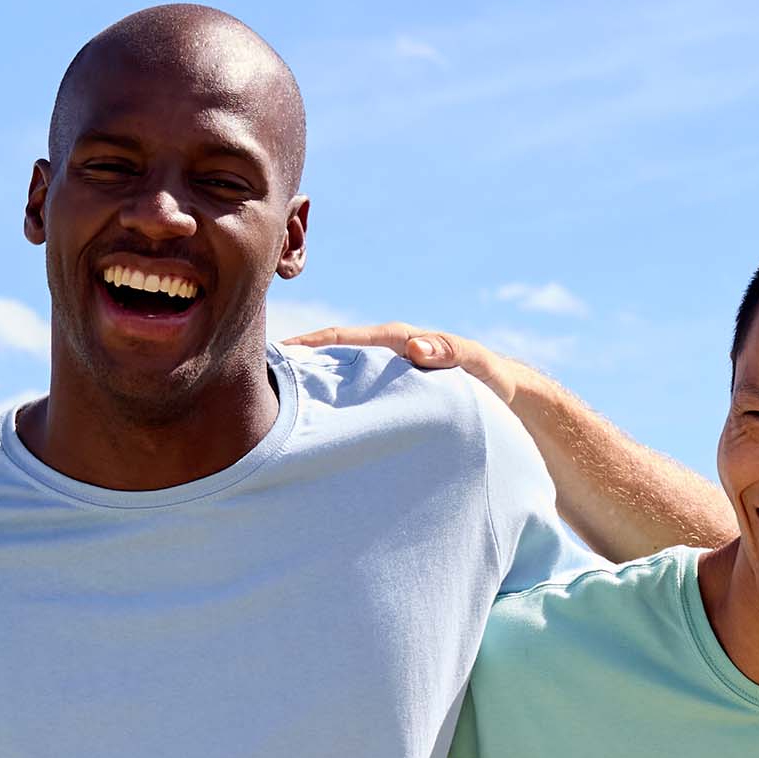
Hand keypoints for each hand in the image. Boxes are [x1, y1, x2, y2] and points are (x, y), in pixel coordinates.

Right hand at [282, 324, 538, 405]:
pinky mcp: (387, 393)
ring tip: (269, 395)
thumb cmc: (491, 380)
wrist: (504, 394)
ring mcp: (383, 373)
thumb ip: (451, 354)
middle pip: (332, 353)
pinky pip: (351, 392)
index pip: (348, 339)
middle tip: (254, 370)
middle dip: (296, 360)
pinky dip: (329, 399)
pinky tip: (307, 418)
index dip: (315, 343)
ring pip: (338, 375)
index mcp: (400, 341)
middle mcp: (386, 353)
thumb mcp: (476, 366)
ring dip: (308, 381)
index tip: (281, 351)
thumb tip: (414, 346)